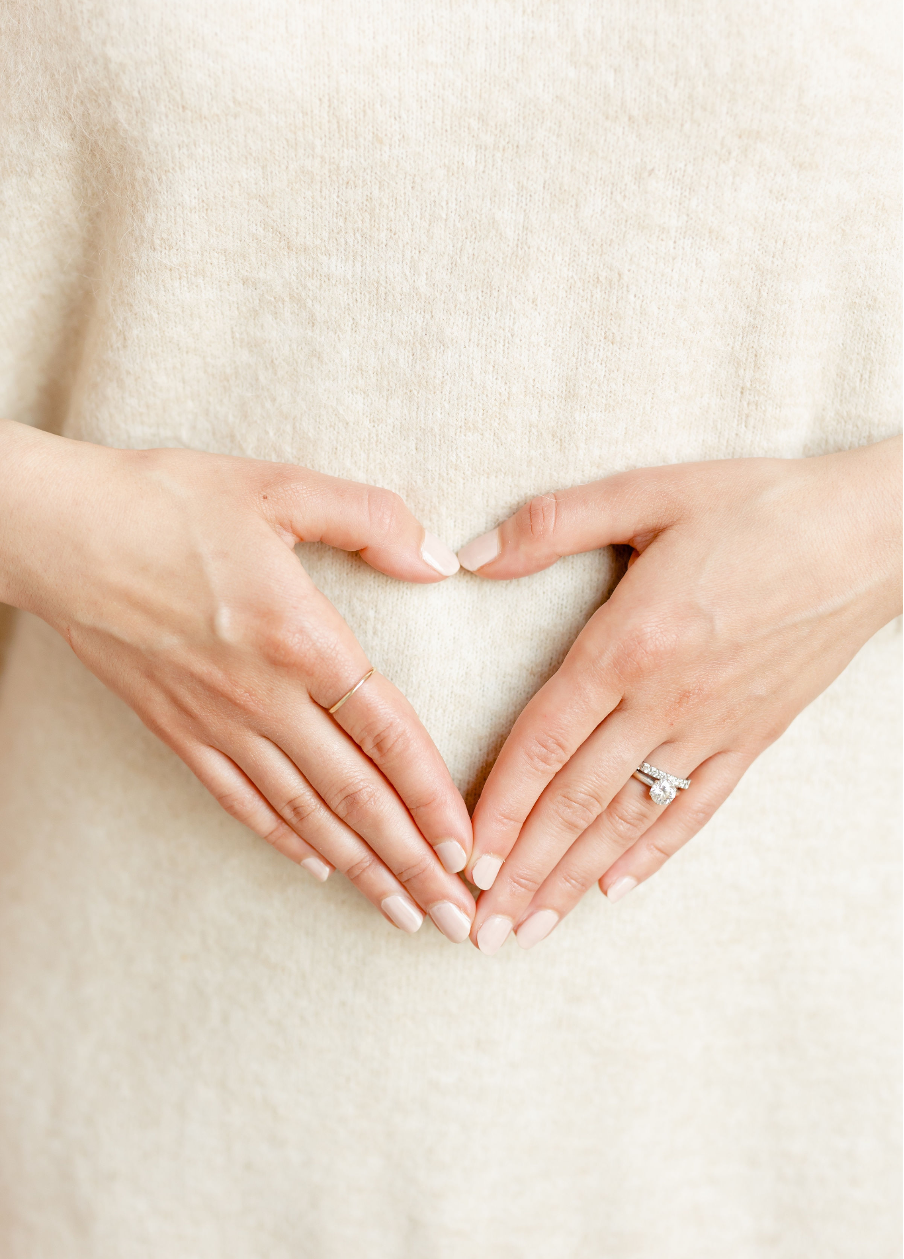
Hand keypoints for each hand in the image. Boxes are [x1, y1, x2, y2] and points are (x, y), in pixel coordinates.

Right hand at [0, 421, 474, 942]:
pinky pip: (240, 800)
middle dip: (411, 863)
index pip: (387, 734)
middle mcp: (263, 697)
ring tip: (403, 913)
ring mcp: (216, 722)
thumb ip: (371, 519)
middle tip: (456, 918)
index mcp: (300, 638)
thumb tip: (440, 559)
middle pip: (354, 795)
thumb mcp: (280, 488)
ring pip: (303, 813)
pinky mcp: (176, 730)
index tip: (467, 848)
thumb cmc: (168, 502)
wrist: (59, 532)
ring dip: (360, 868)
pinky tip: (317, 866)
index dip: (433, 796)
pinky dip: (283, 840)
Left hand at [458, 438, 901, 952]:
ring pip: (629, 820)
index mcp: (629, 642)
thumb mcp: (650, 492)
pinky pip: (696, 810)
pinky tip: (615, 889)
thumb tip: (471, 556)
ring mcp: (714, 727)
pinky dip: (653, 855)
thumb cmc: (759, 506)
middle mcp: (666, 699)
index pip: (544, 742)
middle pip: (577, 800)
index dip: (499, 806)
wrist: (873, 535)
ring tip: (529, 930)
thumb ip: (553, 523)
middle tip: (480, 929)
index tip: (464, 859)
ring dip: (572, 879)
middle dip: (523, 870)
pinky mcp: (755, 738)